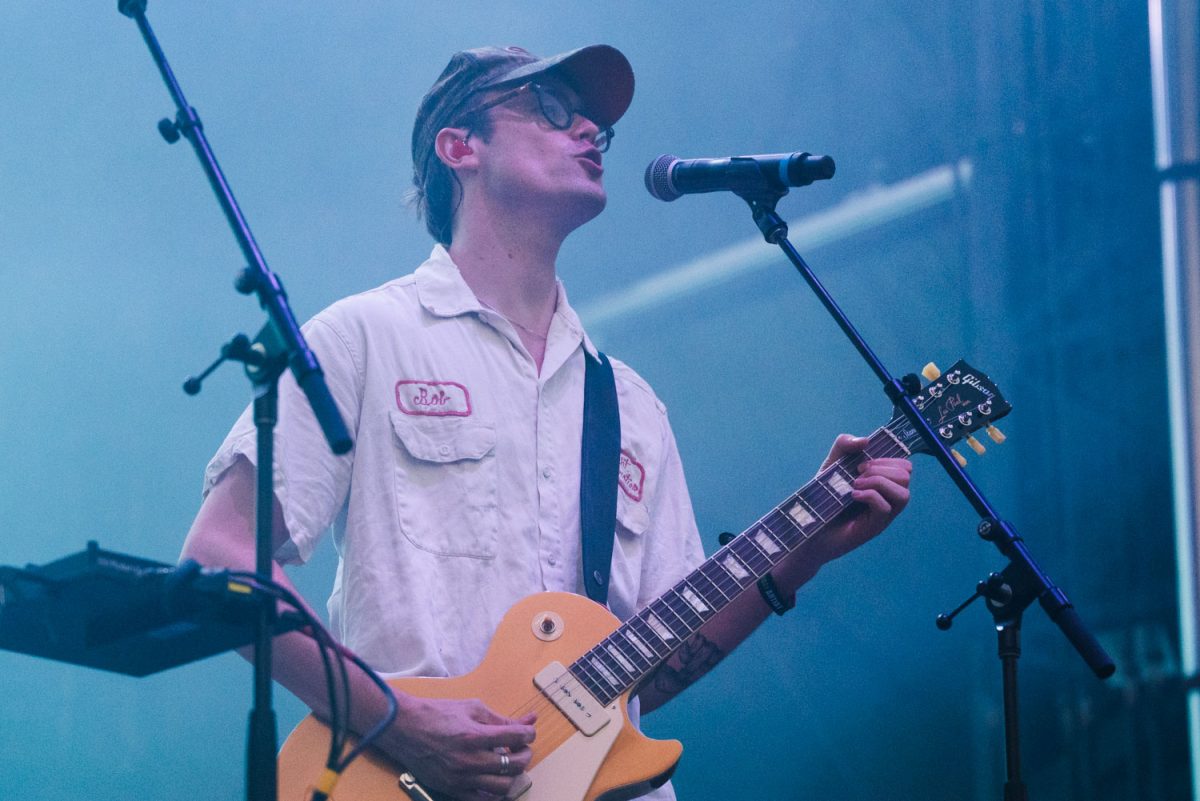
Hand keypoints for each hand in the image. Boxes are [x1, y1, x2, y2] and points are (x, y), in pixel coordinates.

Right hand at [383, 695, 536, 800]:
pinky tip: (493, 778)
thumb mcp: (471, 708)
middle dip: (525, 754)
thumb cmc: (437, 714)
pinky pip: (482, 799)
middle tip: (520, 748)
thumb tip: (529, 720)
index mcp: (475, 735)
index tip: (527, 732)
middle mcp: (469, 760)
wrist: (404, 728)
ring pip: (503, 787)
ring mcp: (461, 778)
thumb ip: (500, 718)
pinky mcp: (452, 789)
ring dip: (512, 775)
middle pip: (515, 765)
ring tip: (507, 763)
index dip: (529, 734)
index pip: (516, 737)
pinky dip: (494, 792)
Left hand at [809, 433, 911, 567]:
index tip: (861, 463)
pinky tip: (852, 496)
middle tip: (857, 474)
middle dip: (881, 469)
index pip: (905, 466)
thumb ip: (844, 445)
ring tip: (855, 484)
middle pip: (906, 476)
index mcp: (883, 482)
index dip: (887, 459)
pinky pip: (886, 508)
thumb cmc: (823, 496)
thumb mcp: (831, 464)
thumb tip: (865, 440)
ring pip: (903, 494)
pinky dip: (870, 496)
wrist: (808, 525)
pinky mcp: (874, 527)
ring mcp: (883, 514)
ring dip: (879, 482)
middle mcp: (888, 498)